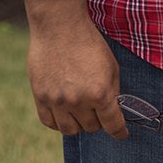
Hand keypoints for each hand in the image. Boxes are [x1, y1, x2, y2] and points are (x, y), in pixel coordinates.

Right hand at [21, 0, 127, 138]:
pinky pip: (49, 122)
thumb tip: (111, 109)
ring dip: (79, 124)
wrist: (60, 27)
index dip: (119, 132)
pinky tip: (64, 115)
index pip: (112, 124)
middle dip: (98, 122)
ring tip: (82, 114)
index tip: (121, 134)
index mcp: (100, 93)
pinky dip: (58, 122)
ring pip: (70, 130)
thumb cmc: (89, 43)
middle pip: (91, 127)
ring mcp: (57, 101)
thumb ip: (111, 91)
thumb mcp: (111, 66)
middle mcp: (78, 101)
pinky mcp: (40, 97)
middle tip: (98, 112)